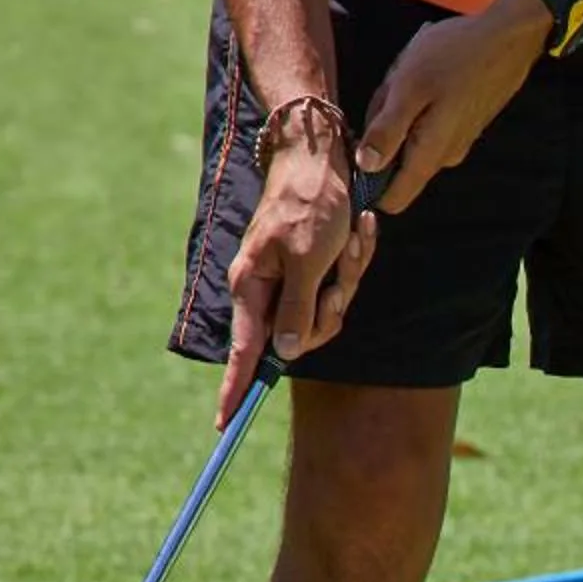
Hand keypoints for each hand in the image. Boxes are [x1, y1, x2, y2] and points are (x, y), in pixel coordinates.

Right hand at [217, 146, 376, 429]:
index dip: (236, 389)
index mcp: (253, 286)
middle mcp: (266, 289)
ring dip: (347, 280)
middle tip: (339, 275)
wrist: (322, 157)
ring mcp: (290, 282)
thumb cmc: (313, 201)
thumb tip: (286, 352)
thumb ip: (298, 307)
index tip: (225, 424)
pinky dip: (354, 265)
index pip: (244, 352)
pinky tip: (357, 234)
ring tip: (350, 241)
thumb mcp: (310, 258)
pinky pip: (339, 290)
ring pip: (326, 314)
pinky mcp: (311, 273)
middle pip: (301, 337)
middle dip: (331, 309)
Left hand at [357, 0, 550, 214]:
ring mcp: (456, 142)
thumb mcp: (408, 87)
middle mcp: (444, 157)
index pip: (392, 199)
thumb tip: (365, 166)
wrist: (507, 37)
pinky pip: (425, 124)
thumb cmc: (455, 56)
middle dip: (383, 131)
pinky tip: (426, 75)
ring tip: (411, 77)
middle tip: (390, 90)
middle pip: (395, 163)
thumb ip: (386, 130)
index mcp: (428, 155)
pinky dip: (417, 103)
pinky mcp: (463, 125)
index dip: (367, 184)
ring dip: (400, 111)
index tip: (357, 147)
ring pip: (409, 139)